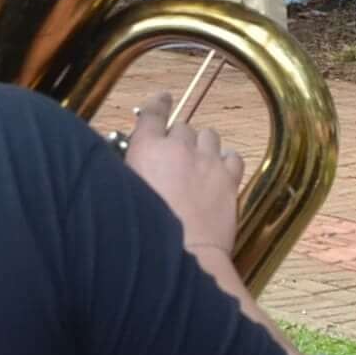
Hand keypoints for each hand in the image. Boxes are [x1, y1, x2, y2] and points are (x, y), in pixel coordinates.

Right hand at [122, 91, 246, 262]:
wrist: (182, 256)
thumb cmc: (143, 232)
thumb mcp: (123, 195)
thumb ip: (128, 171)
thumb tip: (132, 164)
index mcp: (147, 149)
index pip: (153, 114)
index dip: (157, 104)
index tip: (162, 98)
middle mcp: (179, 148)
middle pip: (182, 128)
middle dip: (178, 141)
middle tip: (174, 162)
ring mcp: (207, 161)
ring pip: (209, 136)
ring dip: (202, 147)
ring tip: (198, 166)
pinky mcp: (229, 178)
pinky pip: (232, 156)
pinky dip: (226, 162)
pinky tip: (220, 174)